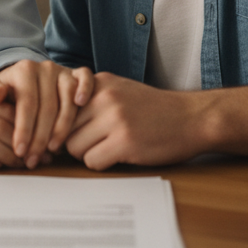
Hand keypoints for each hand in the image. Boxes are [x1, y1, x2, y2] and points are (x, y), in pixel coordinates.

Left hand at [0, 59, 94, 167]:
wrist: (26, 78)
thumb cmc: (11, 91)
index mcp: (24, 70)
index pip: (27, 103)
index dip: (24, 129)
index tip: (20, 151)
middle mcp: (45, 67)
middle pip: (47, 106)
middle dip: (40, 137)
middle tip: (34, 159)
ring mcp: (63, 71)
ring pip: (67, 100)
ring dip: (62, 127)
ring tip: (53, 150)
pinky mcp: (78, 74)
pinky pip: (86, 79)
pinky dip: (85, 90)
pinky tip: (81, 104)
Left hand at [66, 74, 247, 169]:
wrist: (192, 118)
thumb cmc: (154, 109)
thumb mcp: (119, 90)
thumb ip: (90, 99)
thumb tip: (55, 122)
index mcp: (99, 83)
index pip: (60, 107)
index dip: (61, 127)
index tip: (64, 138)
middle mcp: (104, 97)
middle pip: (64, 130)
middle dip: (74, 143)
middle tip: (93, 146)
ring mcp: (114, 119)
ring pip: (75, 148)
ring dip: (88, 154)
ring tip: (109, 149)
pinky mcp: (125, 141)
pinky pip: (92, 161)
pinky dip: (102, 164)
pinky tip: (119, 156)